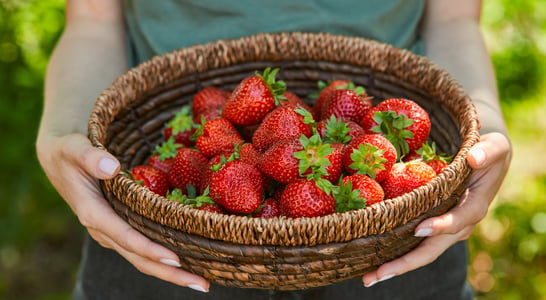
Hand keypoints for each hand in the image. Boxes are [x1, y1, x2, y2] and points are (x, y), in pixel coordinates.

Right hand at [36, 133, 209, 292]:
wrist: (59, 160)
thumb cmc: (68, 152)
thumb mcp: (74, 149)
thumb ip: (91, 157)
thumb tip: (112, 168)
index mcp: (93, 213)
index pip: (126, 237)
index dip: (150, 249)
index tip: (176, 260)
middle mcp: (103, 229)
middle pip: (139, 258)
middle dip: (170, 273)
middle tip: (203, 285)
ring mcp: (111, 232)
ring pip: (142, 258)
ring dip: (170, 272)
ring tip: (201, 281)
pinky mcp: (119, 228)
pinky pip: (142, 248)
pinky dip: (162, 257)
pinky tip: (187, 259)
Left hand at [362, 132, 511, 286]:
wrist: (484, 161)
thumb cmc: (487, 152)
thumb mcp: (494, 146)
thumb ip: (487, 151)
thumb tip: (474, 158)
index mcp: (474, 206)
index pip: (458, 220)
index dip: (441, 226)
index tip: (420, 229)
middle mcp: (458, 225)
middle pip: (432, 249)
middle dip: (405, 263)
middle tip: (377, 275)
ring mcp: (444, 230)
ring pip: (420, 252)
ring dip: (395, 265)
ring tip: (368, 277)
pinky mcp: (432, 227)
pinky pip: (413, 244)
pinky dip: (395, 253)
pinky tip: (372, 261)